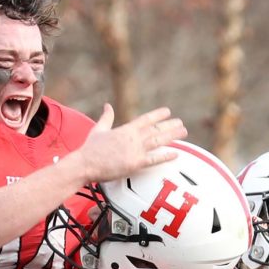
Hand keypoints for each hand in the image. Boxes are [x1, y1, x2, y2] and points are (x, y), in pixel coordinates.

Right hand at [72, 104, 187, 184]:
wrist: (84, 163)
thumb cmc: (89, 149)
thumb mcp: (98, 129)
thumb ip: (106, 117)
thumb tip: (107, 105)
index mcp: (125, 129)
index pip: (145, 119)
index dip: (158, 115)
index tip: (168, 111)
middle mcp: (132, 138)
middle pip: (156, 129)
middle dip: (170, 125)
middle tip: (181, 123)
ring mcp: (135, 150)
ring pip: (158, 141)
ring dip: (172, 136)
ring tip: (183, 132)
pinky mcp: (135, 163)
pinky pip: (154, 159)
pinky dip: (165, 156)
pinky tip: (176, 153)